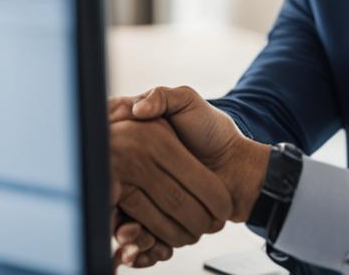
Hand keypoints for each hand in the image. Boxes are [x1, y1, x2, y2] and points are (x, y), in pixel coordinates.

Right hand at [111, 87, 269, 266]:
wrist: (239, 163)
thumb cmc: (211, 130)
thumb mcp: (188, 102)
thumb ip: (165, 96)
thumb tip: (139, 107)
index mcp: (135, 147)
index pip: (113, 171)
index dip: (109, 188)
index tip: (113, 198)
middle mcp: (133, 174)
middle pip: (122, 207)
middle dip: (127, 226)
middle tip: (132, 234)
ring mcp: (142, 199)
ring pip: (130, 227)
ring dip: (134, 243)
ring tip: (140, 247)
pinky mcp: (155, 219)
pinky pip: (144, 241)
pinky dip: (147, 253)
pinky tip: (152, 253)